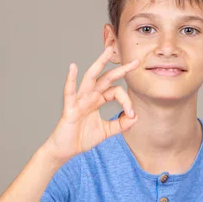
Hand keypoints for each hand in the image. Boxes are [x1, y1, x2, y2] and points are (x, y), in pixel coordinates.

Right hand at [44, 47, 139, 161]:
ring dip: (99, 64)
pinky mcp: (70, 108)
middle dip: (121, 69)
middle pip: (106, 78)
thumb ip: (121, 124)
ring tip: (108, 51)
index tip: (131, 114)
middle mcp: (89, 96)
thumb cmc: (82, 138)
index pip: (116, 92)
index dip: (126, 102)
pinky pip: (70, 92)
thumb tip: (136, 117)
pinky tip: (73, 67)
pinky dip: (71, 79)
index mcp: (98, 100)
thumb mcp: (107, 131)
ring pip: (90, 78)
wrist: (66, 150)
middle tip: (136, 61)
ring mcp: (79, 100)